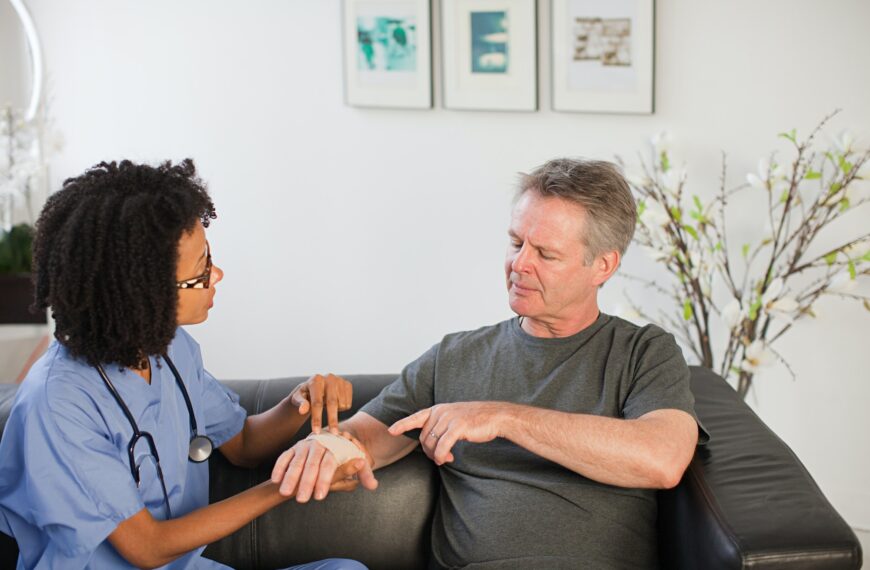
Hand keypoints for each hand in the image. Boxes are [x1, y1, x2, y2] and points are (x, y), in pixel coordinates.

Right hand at [271, 434, 377, 502]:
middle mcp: (320, 443)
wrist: (331, 441)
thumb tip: (373, 485)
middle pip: (311, 464)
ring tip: (285, 493)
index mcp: (336, 446)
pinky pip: (284, 457)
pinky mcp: (293, 448)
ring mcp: (305, 445)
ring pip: (296, 461)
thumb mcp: (356, 466)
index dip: (325, 480)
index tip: (319, 496)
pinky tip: (275, 480)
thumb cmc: (344, 459)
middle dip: (305, 483)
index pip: (329, 464)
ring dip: (290, 477)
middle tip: (301, 499)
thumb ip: (363, 475)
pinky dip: (279, 467)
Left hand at [289, 373, 352, 433]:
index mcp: (315, 380)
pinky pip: (348, 403)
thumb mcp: (298, 398)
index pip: (317, 403)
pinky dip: (342, 408)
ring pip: (342, 404)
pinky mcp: (348, 384)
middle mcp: (329, 378)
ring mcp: (340, 380)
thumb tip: (303, 410)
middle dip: (332, 420)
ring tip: (327, 407)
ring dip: (336, 412)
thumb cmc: (305, 395)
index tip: (316, 431)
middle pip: (332, 403)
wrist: (317, 386)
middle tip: (333, 433)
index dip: (317, 418)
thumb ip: (300, 403)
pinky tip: (335, 403)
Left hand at [388, 402, 505, 464]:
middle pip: (423, 436)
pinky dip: (441, 456)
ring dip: (436, 455)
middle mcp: (441, 411)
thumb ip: (441, 426)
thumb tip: (431, 445)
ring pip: (431, 443)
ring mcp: (449, 418)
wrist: (495, 417)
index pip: (416, 417)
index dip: (402, 424)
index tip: (391, 431)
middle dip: (428, 451)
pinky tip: (446, 459)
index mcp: (438, 409)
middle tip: (439, 458)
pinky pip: (442, 446)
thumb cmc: (475, 421)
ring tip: (444, 459)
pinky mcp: (457, 427)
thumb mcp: (454, 419)